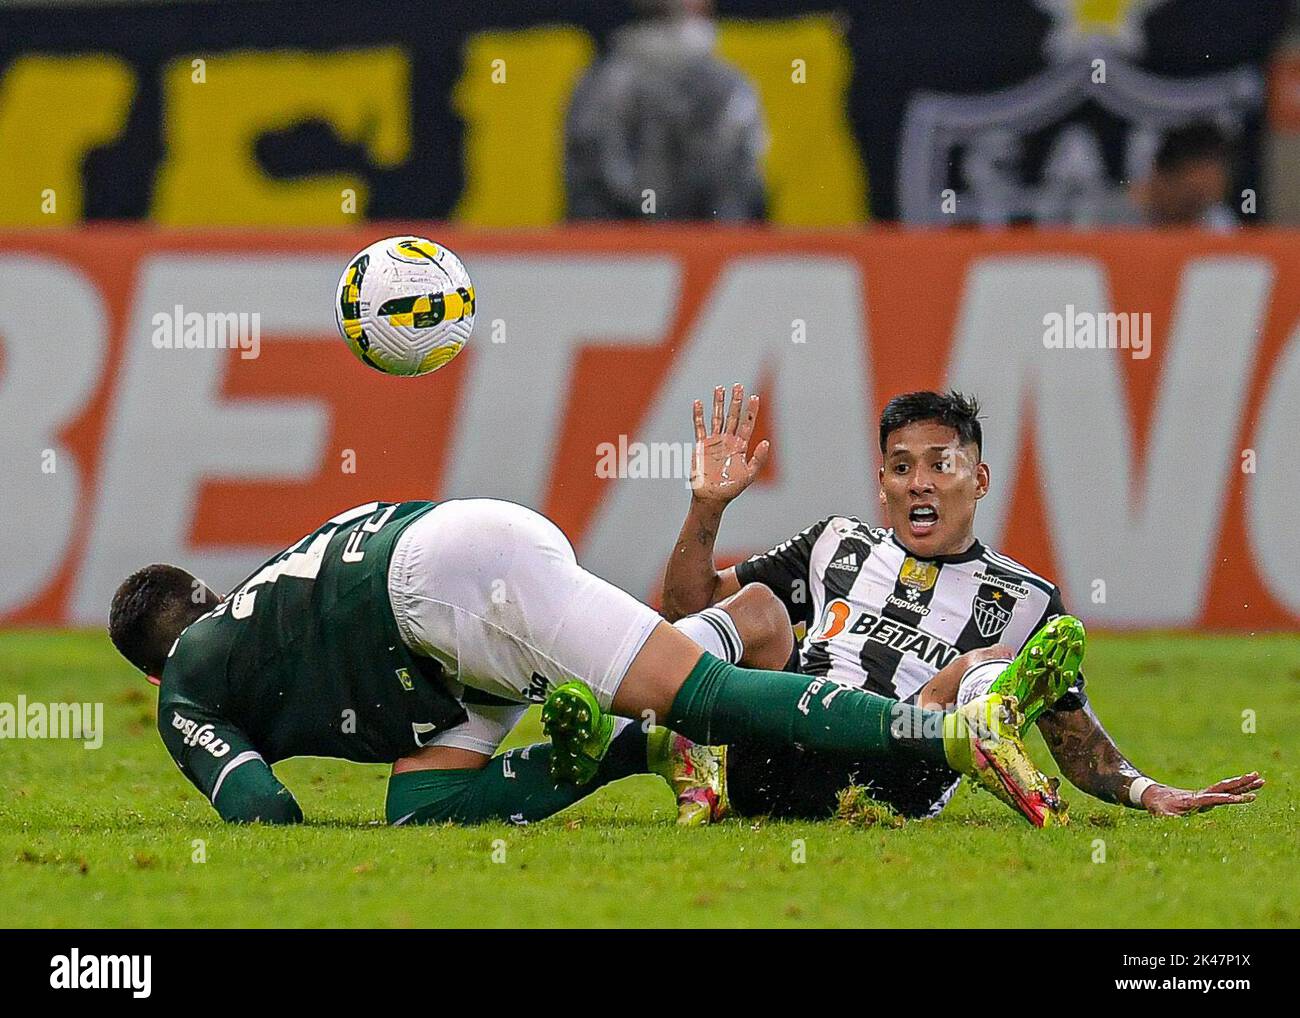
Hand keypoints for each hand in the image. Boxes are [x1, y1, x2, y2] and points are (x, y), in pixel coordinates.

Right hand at [691, 384, 770, 506]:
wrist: (711, 497)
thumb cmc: (731, 488)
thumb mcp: (749, 475)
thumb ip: (758, 458)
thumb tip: (767, 442)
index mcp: (740, 446)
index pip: (748, 424)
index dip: (751, 411)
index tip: (755, 397)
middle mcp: (728, 441)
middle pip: (733, 416)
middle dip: (736, 401)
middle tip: (738, 386)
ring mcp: (714, 442)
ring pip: (717, 418)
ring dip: (718, 403)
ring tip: (720, 388)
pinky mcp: (701, 446)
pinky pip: (700, 427)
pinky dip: (698, 415)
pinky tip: (698, 403)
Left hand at [1140, 772, 1263, 815]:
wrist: (1154, 795)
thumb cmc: (1159, 807)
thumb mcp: (1162, 815)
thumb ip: (1170, 819)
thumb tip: (1178, 822)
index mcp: (1193, 800)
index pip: (1213, 798)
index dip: (1225, 798)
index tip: (1241, 798)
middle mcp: (1202, 795)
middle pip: (1224, 787)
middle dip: (1242, 783)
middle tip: (1258, 778)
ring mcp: (1205, 794)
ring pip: (1227, 787)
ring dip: (1244, 784)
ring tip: (1261, 779)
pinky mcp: (1206, 797)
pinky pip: (1225, 793)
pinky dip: (1237, 790)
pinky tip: (1250, 791)